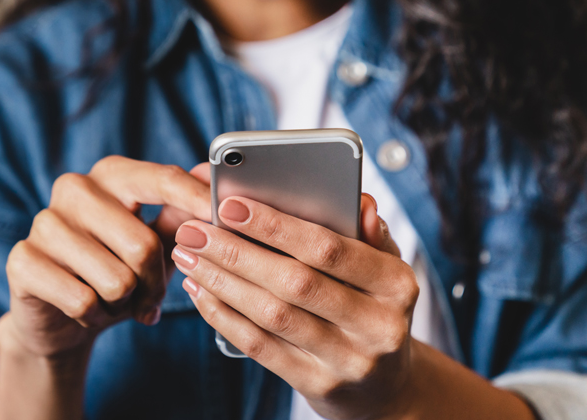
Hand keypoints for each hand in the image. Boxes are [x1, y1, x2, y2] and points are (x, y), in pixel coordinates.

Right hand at [0, 158, 211, 359]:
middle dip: (155, 283)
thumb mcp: (156, 242)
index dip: (196, 200)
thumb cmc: (117, 270)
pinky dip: (95, 316)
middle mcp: (75, 188)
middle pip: (143, 244)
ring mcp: (44, 222)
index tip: (223, 216)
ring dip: (124, 303)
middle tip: (150, 298)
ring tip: (114, 300)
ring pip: (116, 279)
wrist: (60, 316)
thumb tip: (213, 179)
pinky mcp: (22, 260)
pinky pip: (83, 300)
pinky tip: (87, 310)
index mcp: (112, 174)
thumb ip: (183, 213)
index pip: (162, 179)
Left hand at [171, 194, 420, 419]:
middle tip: (194, 231)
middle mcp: (378, 325)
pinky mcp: (319, 386)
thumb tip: (359, 201)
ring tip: (188, 257)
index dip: (276, 226)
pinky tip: (201, 292)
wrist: (385, 386)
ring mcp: (348, 361)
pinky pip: (261, 347)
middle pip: (295, 283)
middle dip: (236, 252)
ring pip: (273, 316)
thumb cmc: (374, 307)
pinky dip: (224, 317)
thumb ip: (368, 232)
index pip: (330, 249)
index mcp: (397, 284)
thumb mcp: (385, 268)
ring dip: (222, 282)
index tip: (230, 205)